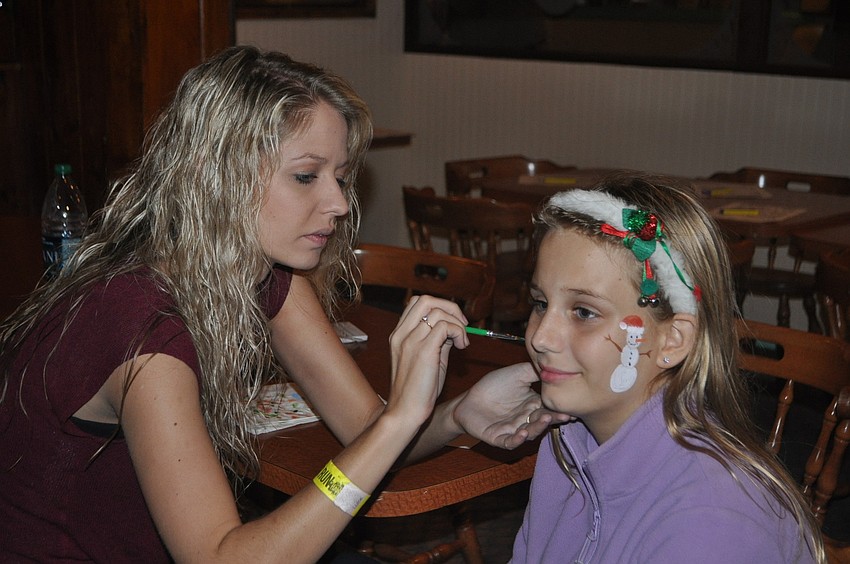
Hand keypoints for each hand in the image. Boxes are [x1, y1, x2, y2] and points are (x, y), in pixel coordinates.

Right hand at [384, 296, 469, 426]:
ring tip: (462, 342)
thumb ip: (437, 340)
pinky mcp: (423, 351)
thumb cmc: (417, 390)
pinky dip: (458, 332)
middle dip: (450, 308)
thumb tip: (453, 328)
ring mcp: (410, 341)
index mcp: (399, 335)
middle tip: (462, 326)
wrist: (405, 412)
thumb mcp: (427, 359)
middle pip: (426, 300)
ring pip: (437, 311)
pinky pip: (445, 327)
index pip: (418, 303)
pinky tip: (461, 347)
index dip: (440, 307)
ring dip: (457, 323)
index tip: (454, 323)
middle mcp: (401, 334)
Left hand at [453, 362, 571, 449]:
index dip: (560, 408)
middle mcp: (526, 419)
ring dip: (538, 427)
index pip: (549, 407)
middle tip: (564, 415)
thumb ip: (534, 372)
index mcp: (533, 405)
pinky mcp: (500, 438)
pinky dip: (518, 439)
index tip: (573, 407)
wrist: (469, 399)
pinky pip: (511, 441)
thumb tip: (555, 366)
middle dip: (554, 418)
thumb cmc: (493, 386)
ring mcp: (514, 430)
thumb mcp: (517, 374)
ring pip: (530, 432)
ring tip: (544, 419)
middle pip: (543, 421)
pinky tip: (523, 433)